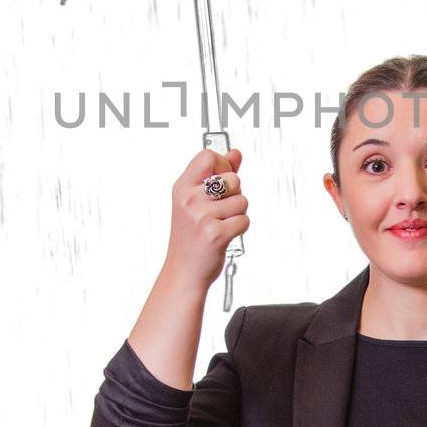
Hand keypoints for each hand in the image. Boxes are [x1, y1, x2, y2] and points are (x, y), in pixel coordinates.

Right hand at [162, 147, 248, 289]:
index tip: (221, 182)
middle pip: (233, 179)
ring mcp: (201, 216)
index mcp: (182, 187)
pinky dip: (239, 229)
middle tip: (219, 212)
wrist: (183, 272)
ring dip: (237, 215)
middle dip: (235, 195)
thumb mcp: (197, 201)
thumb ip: (217, 175)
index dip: (223, 166)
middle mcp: (189, 199)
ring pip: (242, 201)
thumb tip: (236, 153)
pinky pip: (244, 220)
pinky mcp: (215, 233)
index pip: (208, 156)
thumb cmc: (191, 236)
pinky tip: (224, 236)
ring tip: (220, 225)